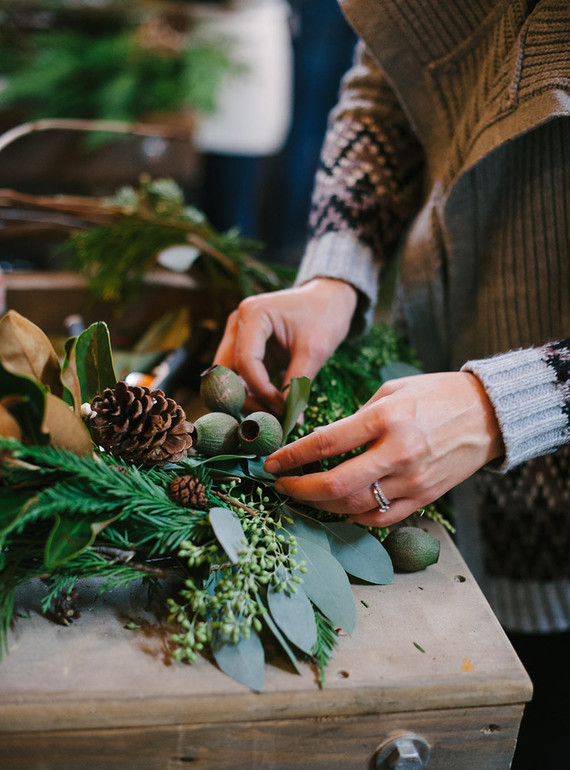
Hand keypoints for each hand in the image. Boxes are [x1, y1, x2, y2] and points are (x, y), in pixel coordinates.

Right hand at [214, 278, 357, 414]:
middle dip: (246, 398)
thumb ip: (297, 385)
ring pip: (230, 377)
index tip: (284, 410)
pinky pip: (241, 376)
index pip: (246, 362)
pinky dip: (254, 393)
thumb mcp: (315, 351)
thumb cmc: (325, 316)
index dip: (262, 391)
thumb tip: (290, 421)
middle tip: (270, 420)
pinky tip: (272, 406)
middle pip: (228, 371)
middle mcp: (238, 323)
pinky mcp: (245, 347)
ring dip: (248, 398)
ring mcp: (238, 335)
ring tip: (274, 415)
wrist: (329, 299)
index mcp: (254, 314)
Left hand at [264, 372, 503, 525]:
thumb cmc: (436, 394)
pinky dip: (353, 516)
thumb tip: (321, 445)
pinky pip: (380, 518)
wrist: (488, 414)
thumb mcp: (391, 392)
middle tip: (280, 485)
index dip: (291, 457)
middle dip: (299, 489)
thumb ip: (356, 419)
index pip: (326, 444)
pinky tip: (338, 507)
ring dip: (321, 506)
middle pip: (335, 485)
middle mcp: (398, 453)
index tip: (271, 463)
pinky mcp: (425, 498)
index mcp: (386, 419)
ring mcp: (413, 480)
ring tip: (304, 497)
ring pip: (354, 507)